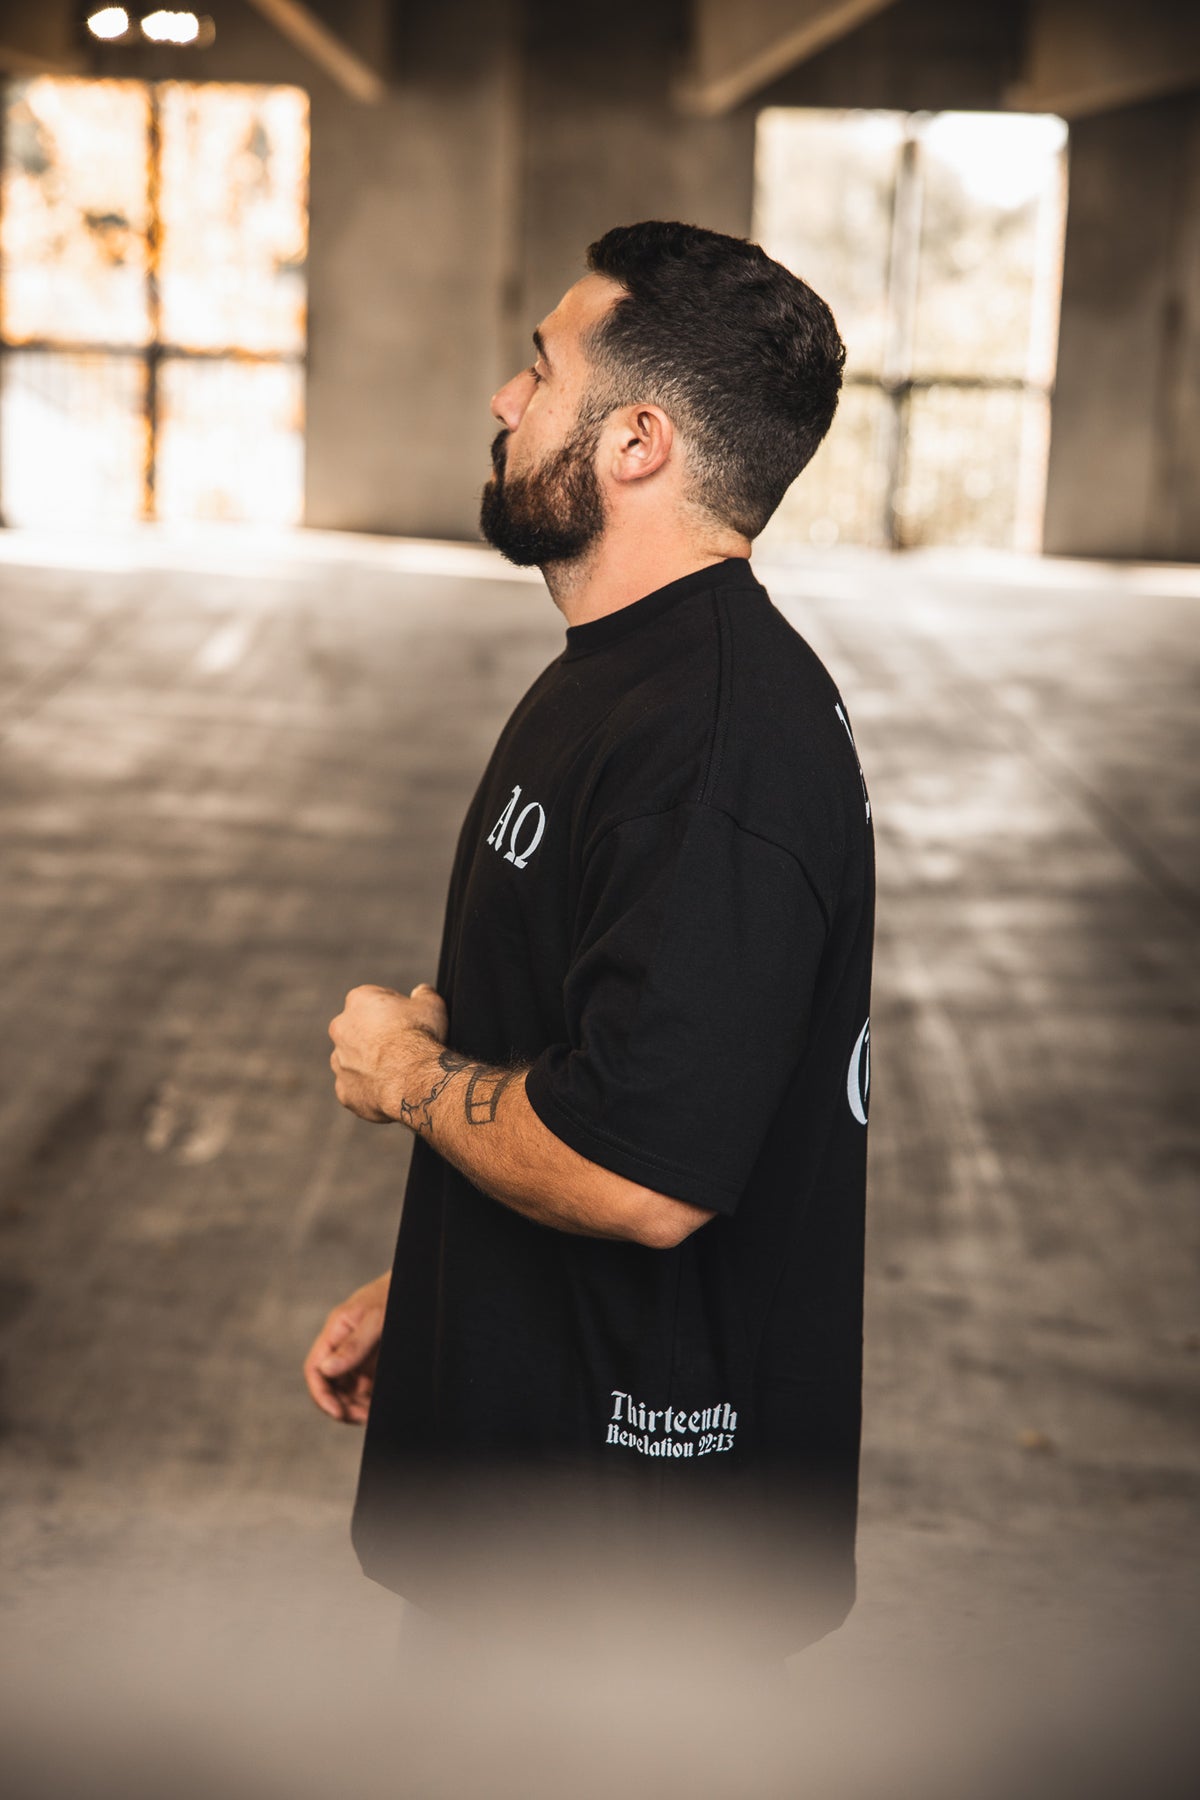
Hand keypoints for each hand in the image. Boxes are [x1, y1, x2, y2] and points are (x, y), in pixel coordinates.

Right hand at [303, 1273, 390, 1423]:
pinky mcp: (374, 1361)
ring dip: (355, 1406)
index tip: (337, 1412)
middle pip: (330, 1385)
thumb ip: (353, 1344)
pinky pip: (365, 1387)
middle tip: (363, 1417)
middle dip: (341, 1405)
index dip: (321, 1395)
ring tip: (373, 1414)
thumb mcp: (377, 1318)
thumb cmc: (397, 1293)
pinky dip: (369, 1400)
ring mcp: (359, 1354)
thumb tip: (326, 1371)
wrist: (419, 1283)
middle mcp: (343, 1345)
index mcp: (336, 1330)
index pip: (315, 1369)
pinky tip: (379, 1406)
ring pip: (347, 1390)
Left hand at [329, 981, 448, 1120]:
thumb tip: (422, 991)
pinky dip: (369, 1090)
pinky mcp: (344, 1090)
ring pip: (353, 1061)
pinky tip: (390, 1090)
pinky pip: (356, 1089)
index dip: (395, 1010)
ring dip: (369, 1064)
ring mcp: (339, 1062)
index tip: (409, 1022)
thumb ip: (424, 995)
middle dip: (375, 1037)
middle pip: (358, 1030)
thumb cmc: (420, 1037)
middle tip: (402, 1047)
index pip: (375, 1000)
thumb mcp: (431, 1005)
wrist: (412, 1077)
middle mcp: (341, 1028)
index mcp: (359, 1001)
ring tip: (397, 1072)